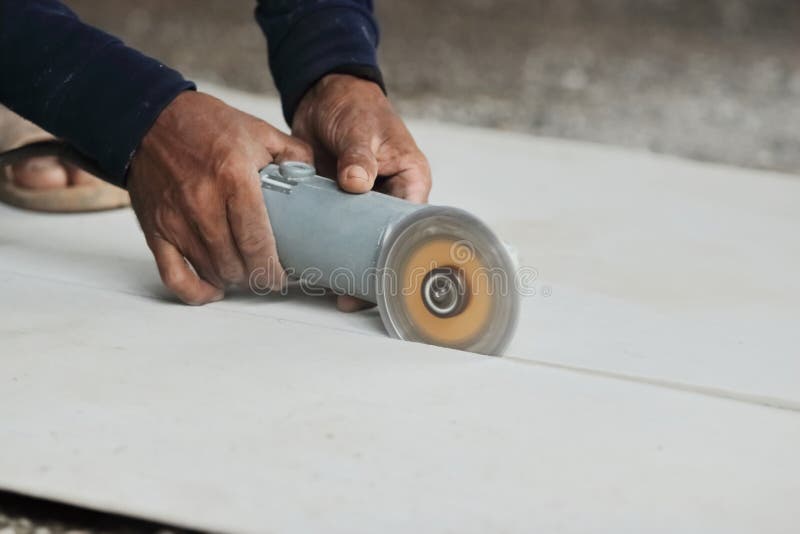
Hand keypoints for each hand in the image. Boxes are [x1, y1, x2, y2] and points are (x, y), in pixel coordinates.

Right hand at [128, 91, 311, 304]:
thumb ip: (294, 157)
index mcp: (233, 178)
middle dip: (258, 277)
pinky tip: (214, 289)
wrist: (150, 118)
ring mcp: (176, 220)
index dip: (274, 268)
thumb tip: (316, 183)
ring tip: (249, 275)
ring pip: (211, 271)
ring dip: (234, 281)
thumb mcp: (260, 132)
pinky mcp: (155, 230)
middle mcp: (202, 202)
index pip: (257, 241)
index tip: (285, 276)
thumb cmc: (206, 125)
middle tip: (270, 275)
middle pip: (235, 263)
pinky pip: (174, 275)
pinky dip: (195, 291)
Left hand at [292, 74, 432, 309]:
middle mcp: (388, 196)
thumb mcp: (362, 129)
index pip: (411, 224)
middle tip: (352, 295)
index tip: (384, 274)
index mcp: (409, 180)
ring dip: (345, 260)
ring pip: (358, 240)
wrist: (324, 96)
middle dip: (370, 268)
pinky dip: (324, 244)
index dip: (400, 251)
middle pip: (385, 241)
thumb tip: (356, 182)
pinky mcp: (336, 203)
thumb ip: (359, 156)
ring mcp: (361, 203)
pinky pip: (332, 229)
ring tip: (332, 288)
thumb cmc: (356, 106)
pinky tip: (312, 263)